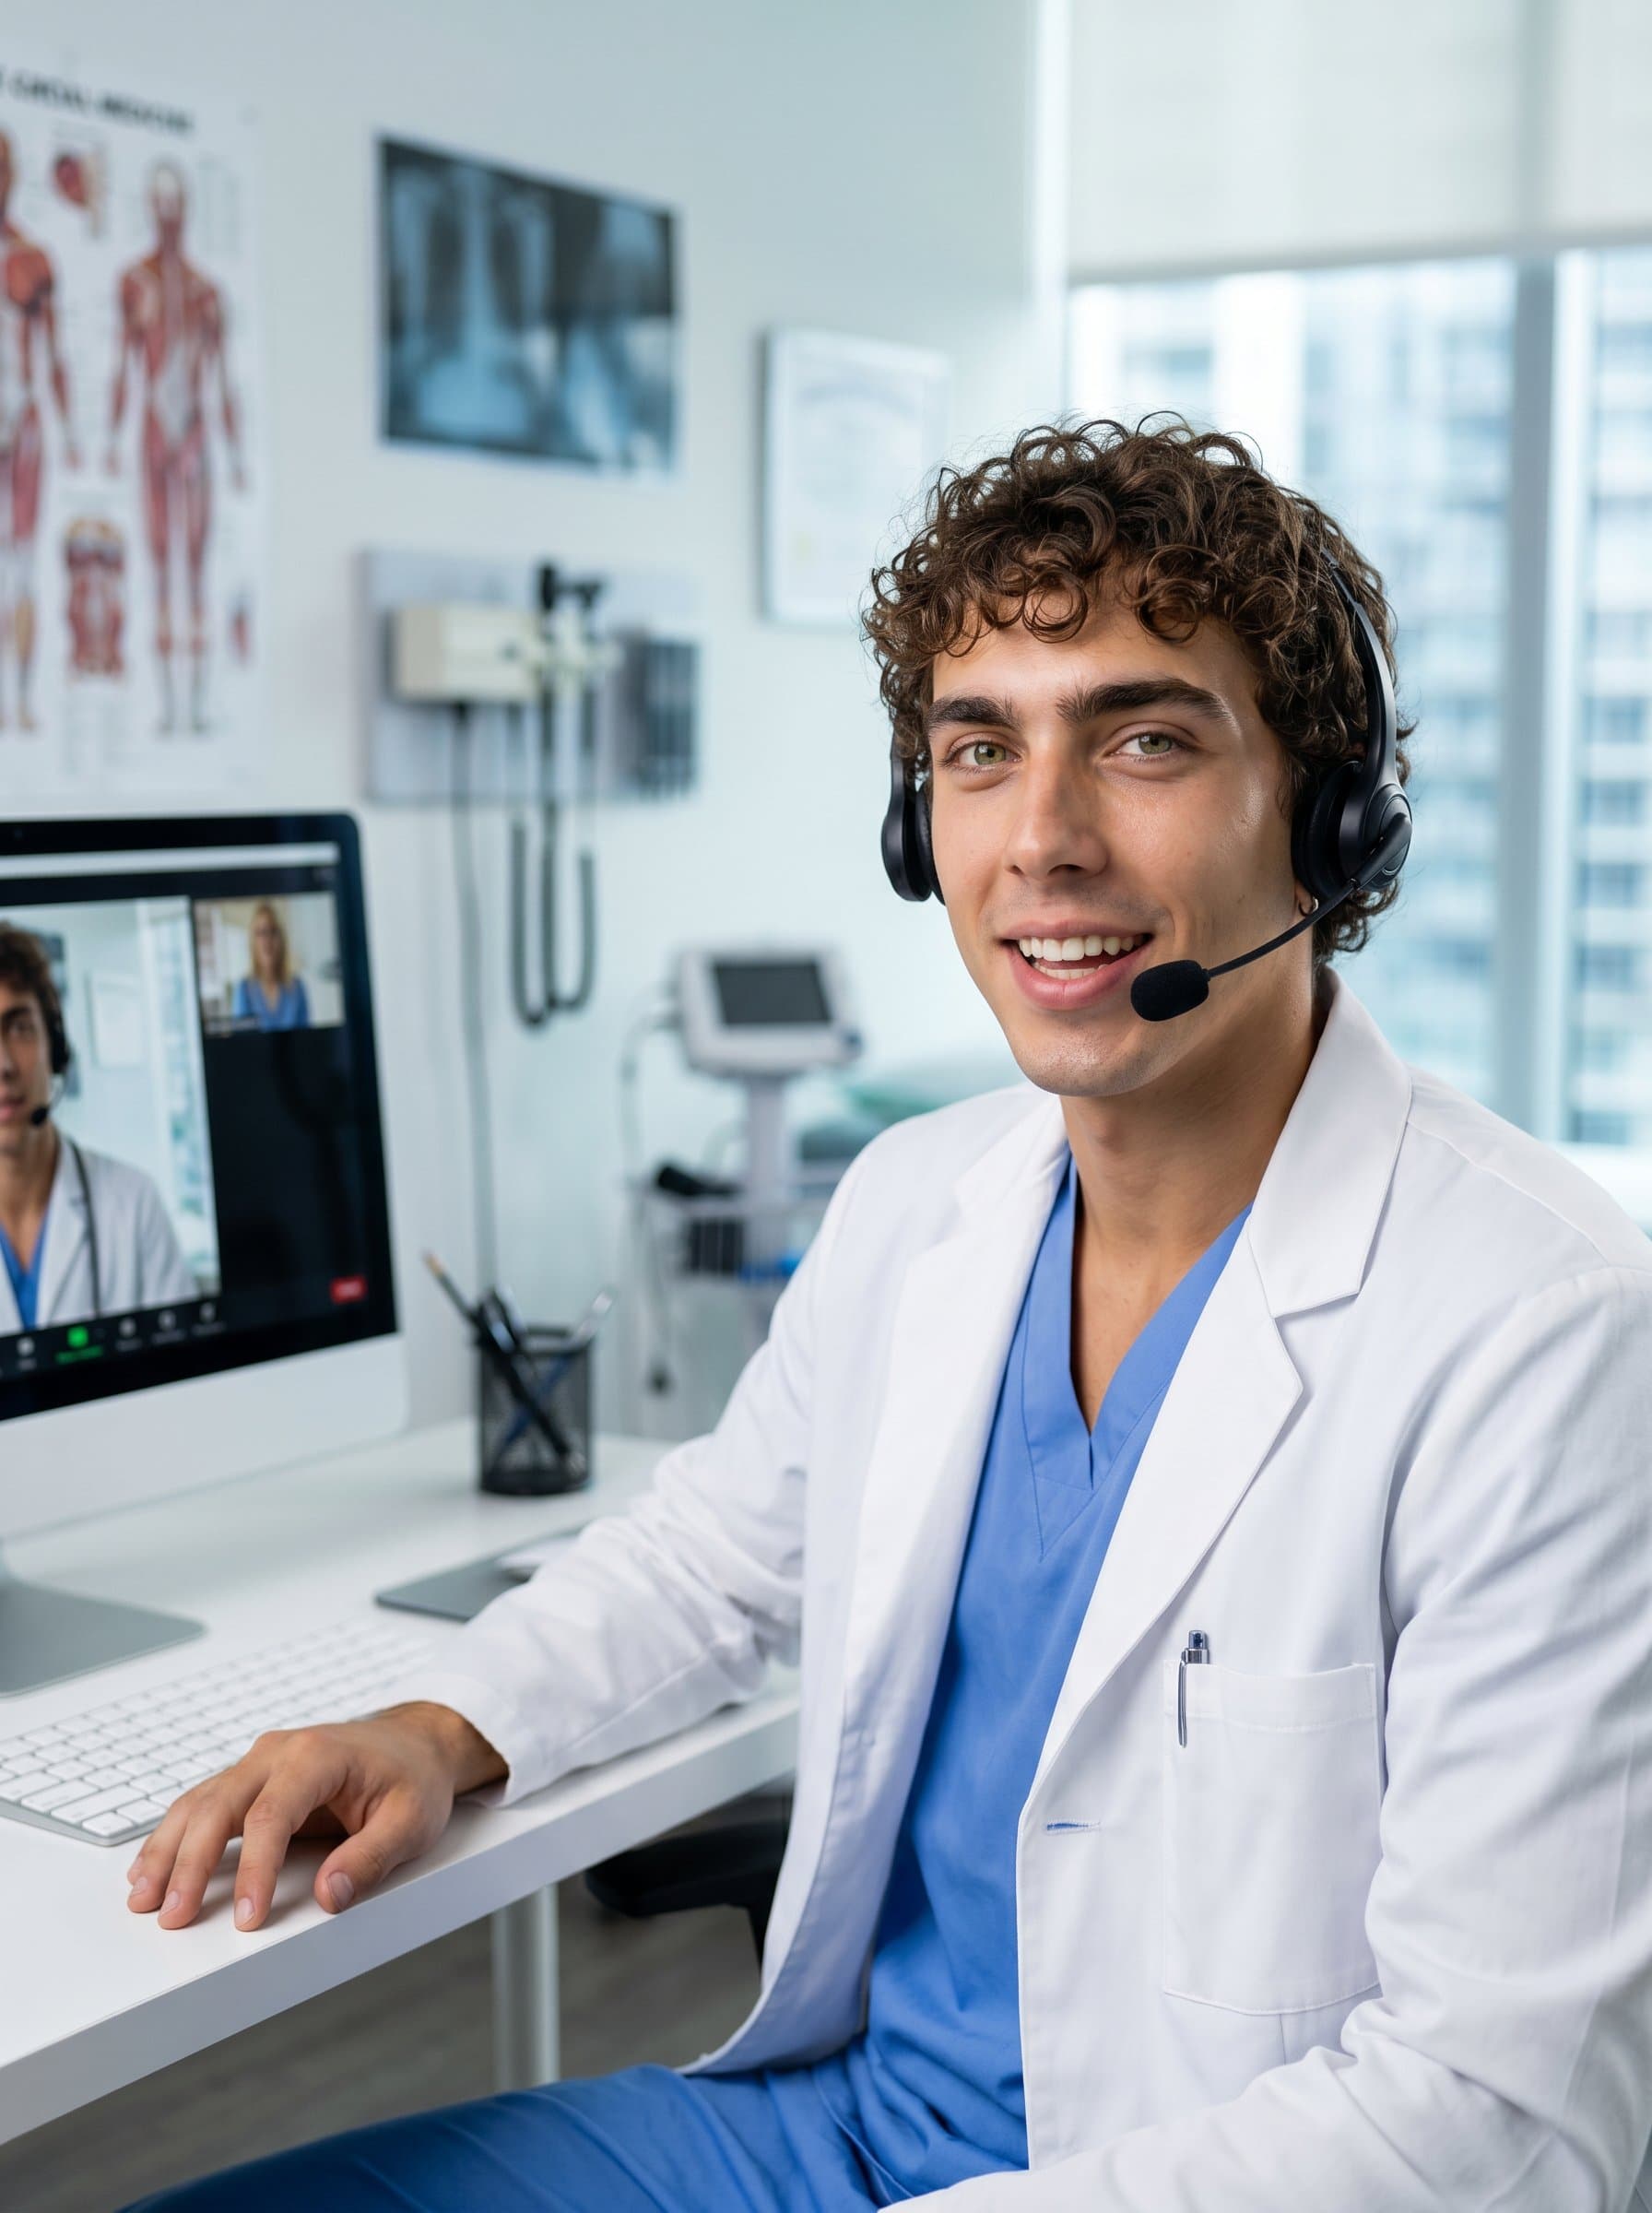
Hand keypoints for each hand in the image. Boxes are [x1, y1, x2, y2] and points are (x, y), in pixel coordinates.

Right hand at [124, 1701, 506, 1932]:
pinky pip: (203, 1803)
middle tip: (172, 1916)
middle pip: (220, 1806)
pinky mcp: (251, 1778)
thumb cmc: (413, 1778)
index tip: (246, 1916)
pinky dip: (175, 1835)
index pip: (272, 1816)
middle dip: (190, 1863)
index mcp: (318, 1757)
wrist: (416, 1741)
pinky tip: (151, 1866)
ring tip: (143, 1897)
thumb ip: (369, 1859)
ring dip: (168, 1849)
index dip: (255, 1869)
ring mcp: (260, 1761)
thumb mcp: (411, 1822)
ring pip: (200, 1802)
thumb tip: (328, 1897)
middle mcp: (279, 1752)